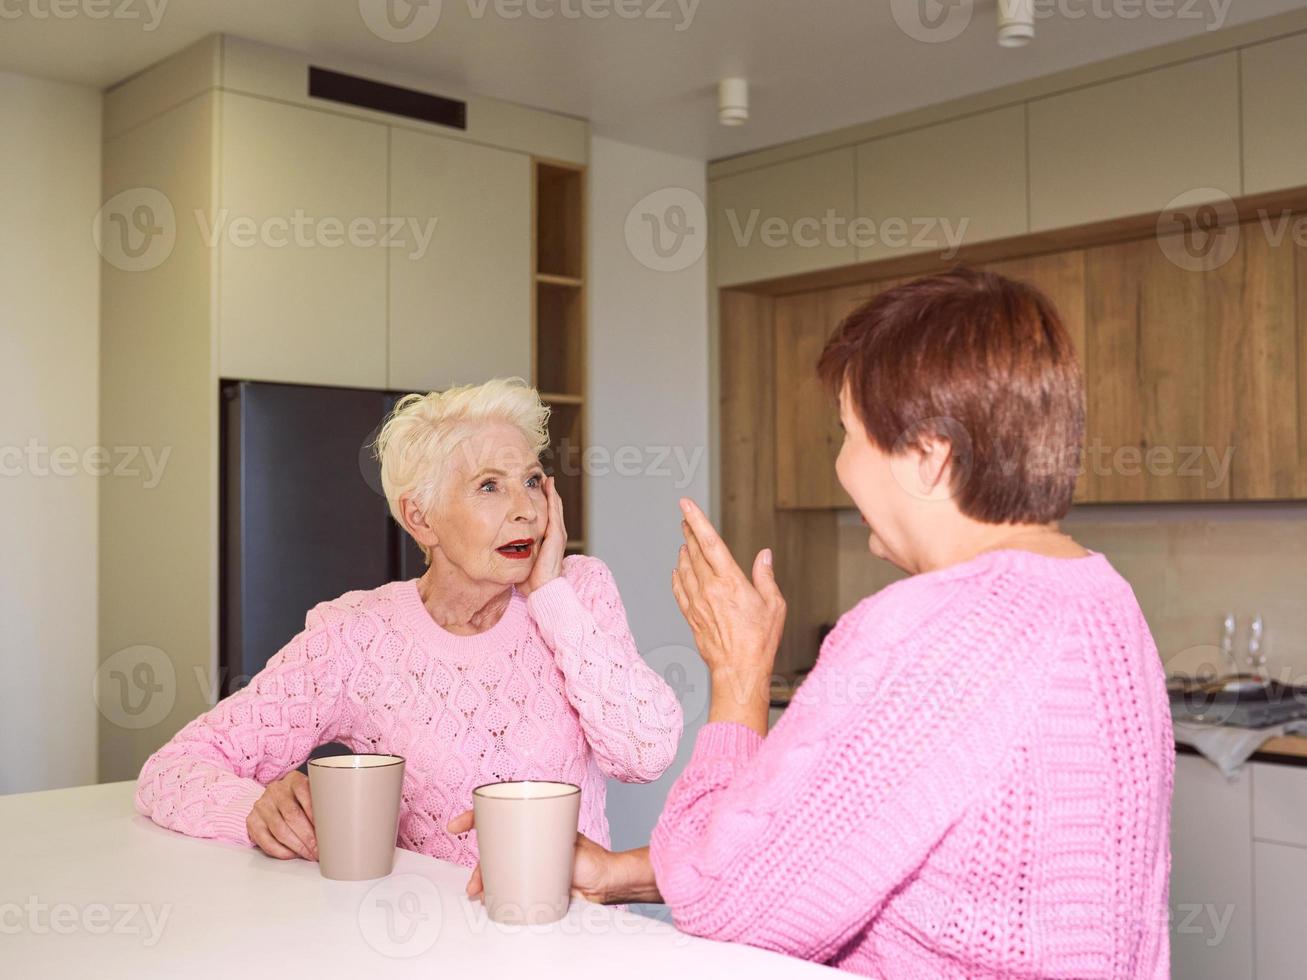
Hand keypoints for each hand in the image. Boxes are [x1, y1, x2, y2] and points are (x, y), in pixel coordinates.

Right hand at [247, 771, 317, 860]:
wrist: (272, 799)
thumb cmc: (299, 799)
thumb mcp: (311, 792)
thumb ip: (322, 802)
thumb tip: (341, 824)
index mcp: (293, 780)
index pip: (305, 793)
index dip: (315, 814)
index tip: (326, 829)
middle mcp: (275, 790)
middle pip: (292, 815)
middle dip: (308, 836)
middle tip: (319, 850)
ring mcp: (262, 805)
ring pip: (280, 830)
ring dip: (297, 846)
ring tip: (309, 854)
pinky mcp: (252, 821)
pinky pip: (266, 841)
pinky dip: (281, 851)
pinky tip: (293, 854)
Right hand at [445, 810, 632, 904]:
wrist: (604, 884)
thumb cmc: (591, 859)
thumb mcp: (568, 844)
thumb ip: (549, 844)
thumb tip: (528, 856)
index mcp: (533, 825)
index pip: (498, 815)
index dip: (472, 818)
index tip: (455, 826)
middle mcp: (526, 842)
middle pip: (491, 848)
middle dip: (477, 864)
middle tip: (474, 883)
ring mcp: (526, 863)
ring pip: (495, 868)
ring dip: (482, 881)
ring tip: (479, 894)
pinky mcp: (530, 882)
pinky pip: (506, 884)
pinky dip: (492, 892)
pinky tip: (486, 901)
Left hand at [522, 476, 566, 596]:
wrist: (541, 592)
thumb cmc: (529, 581)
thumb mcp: (519, 560)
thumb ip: (512, 550)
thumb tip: (497, 546)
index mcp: (547, 539)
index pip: (545, 514)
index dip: (539, 500)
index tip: (529, 488)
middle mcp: (555, 534)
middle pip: (552, 506)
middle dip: (545, 491)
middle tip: (537, 475)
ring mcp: (558, 534)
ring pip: (555, 506)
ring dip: (550, 490)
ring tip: (543, 476)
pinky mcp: (556, 536)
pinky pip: (555, 511)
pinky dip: (552, 497)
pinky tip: (548, 485)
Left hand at [671, 498, 785, 728]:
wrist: (739, 670)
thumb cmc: (760, 640)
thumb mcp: (774, 605)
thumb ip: (766, 577)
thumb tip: (764, 555)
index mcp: (731, 581)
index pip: (711, 542)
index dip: (697, 521)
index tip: (685, 505)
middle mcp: (710, 588)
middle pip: (695, 552)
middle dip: (689, 532)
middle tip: (684, 518)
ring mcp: (697, 602)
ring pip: (685, 569)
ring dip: (684, 553)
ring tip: (685, 543)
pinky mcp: (691, 616)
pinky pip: (679, 590)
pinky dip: (677, 577)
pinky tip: (677, 571)